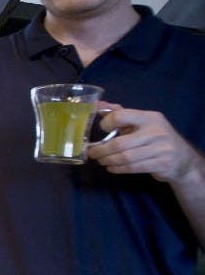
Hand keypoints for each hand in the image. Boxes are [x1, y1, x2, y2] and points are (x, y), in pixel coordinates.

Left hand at [88, 102, 202, 184]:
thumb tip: (97, 105)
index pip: (122, 115)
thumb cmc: (155, 138)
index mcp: (149, 118)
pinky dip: (118, 169)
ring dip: (108, 160)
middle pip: (120, 143)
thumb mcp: (141, 123)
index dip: (107, 122)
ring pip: (125, 157)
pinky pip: (133, 168)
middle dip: (101, 150)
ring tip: (101, 161)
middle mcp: (156, 131)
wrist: (182, 158)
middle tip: (92, 153)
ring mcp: (160, 149)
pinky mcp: (161, 164)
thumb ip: (120, 113)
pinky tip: (111, 167)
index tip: (101, 129)